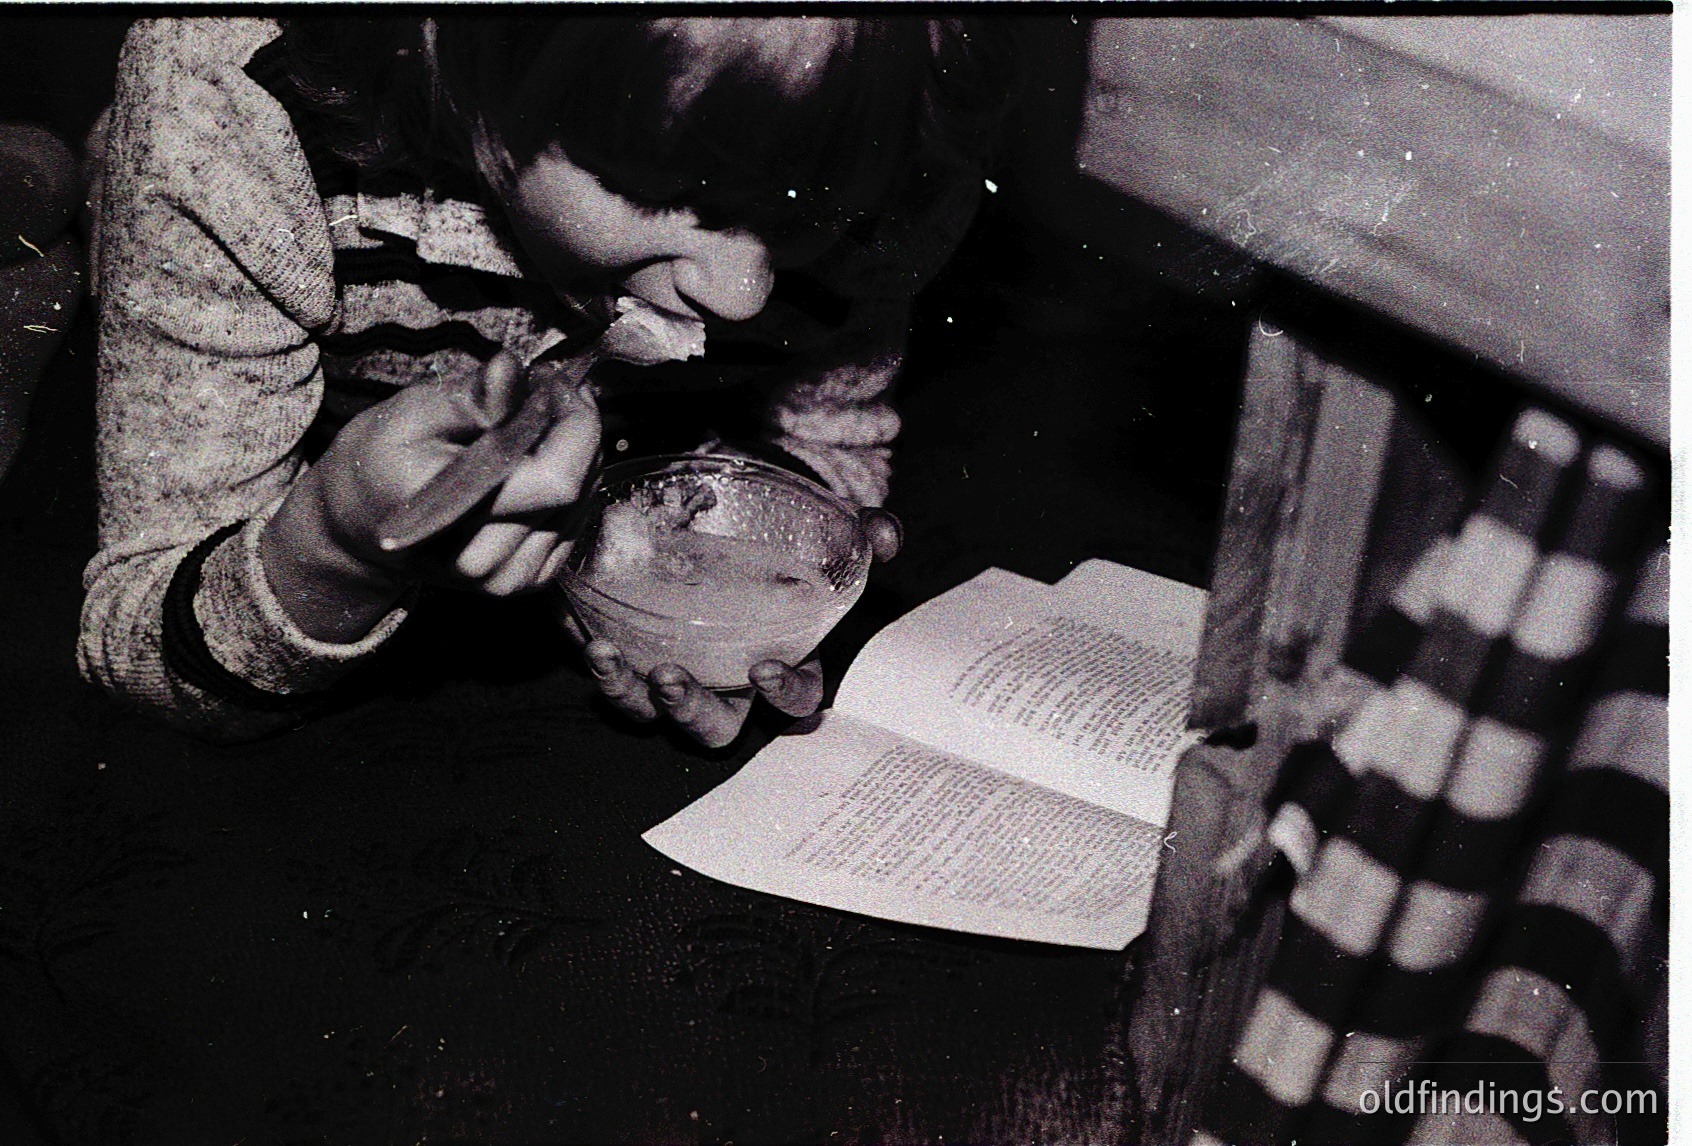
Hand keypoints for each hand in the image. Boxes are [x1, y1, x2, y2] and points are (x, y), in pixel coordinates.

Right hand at [260, 353, 601, 641]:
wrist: (358, 526)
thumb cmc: (382, 461)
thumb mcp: (410, 415)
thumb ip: (467, 396)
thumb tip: (511, 367)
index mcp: (455, 520)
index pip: (555, 480)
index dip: (575, 425)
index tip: (559, 383)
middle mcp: (487, 563)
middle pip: (575, 491)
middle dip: (576, 431)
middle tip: (548, 395)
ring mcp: (509, 580)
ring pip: (582, 505)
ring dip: (577, 457)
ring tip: (538, 427)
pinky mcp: (529, 581)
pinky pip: (576, 524)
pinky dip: (572, 486)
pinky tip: (539, 462)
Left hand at [569, 506, 901, 746]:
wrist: (730, 503)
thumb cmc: (783, 527)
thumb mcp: (826, 525)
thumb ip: (861, 532)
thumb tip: (885, 535)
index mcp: (783, 660)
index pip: (796, 701)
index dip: (784, 695)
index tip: (764, 667)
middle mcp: (726, 680)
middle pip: (713, 728)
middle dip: (689, 710)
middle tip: (667, 677)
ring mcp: (676, 670)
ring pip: (650, 715)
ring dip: (626, 694)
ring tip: (605, 654)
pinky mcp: (630, 651)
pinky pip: (605, 673)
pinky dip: (587, 655)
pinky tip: (574, 622)